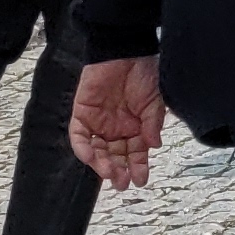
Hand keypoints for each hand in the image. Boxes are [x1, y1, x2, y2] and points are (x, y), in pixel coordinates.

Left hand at [69, 56, 165, 187]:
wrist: (124, 51)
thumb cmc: (143, 73)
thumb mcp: (155, 100)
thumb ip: (152, 123)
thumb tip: (155, 146)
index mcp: (135, 127)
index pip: (135, 153)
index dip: (138, 167)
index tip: (141, 180)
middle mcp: (116, 129)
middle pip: (115, 156)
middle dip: (119, 171)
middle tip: (122, 183)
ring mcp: (98, 123)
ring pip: (97, 151)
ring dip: (102, 164)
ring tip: (110, 173)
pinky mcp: (82, 114)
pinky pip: (79, 137)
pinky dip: (84, 148)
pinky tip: (92, 157)